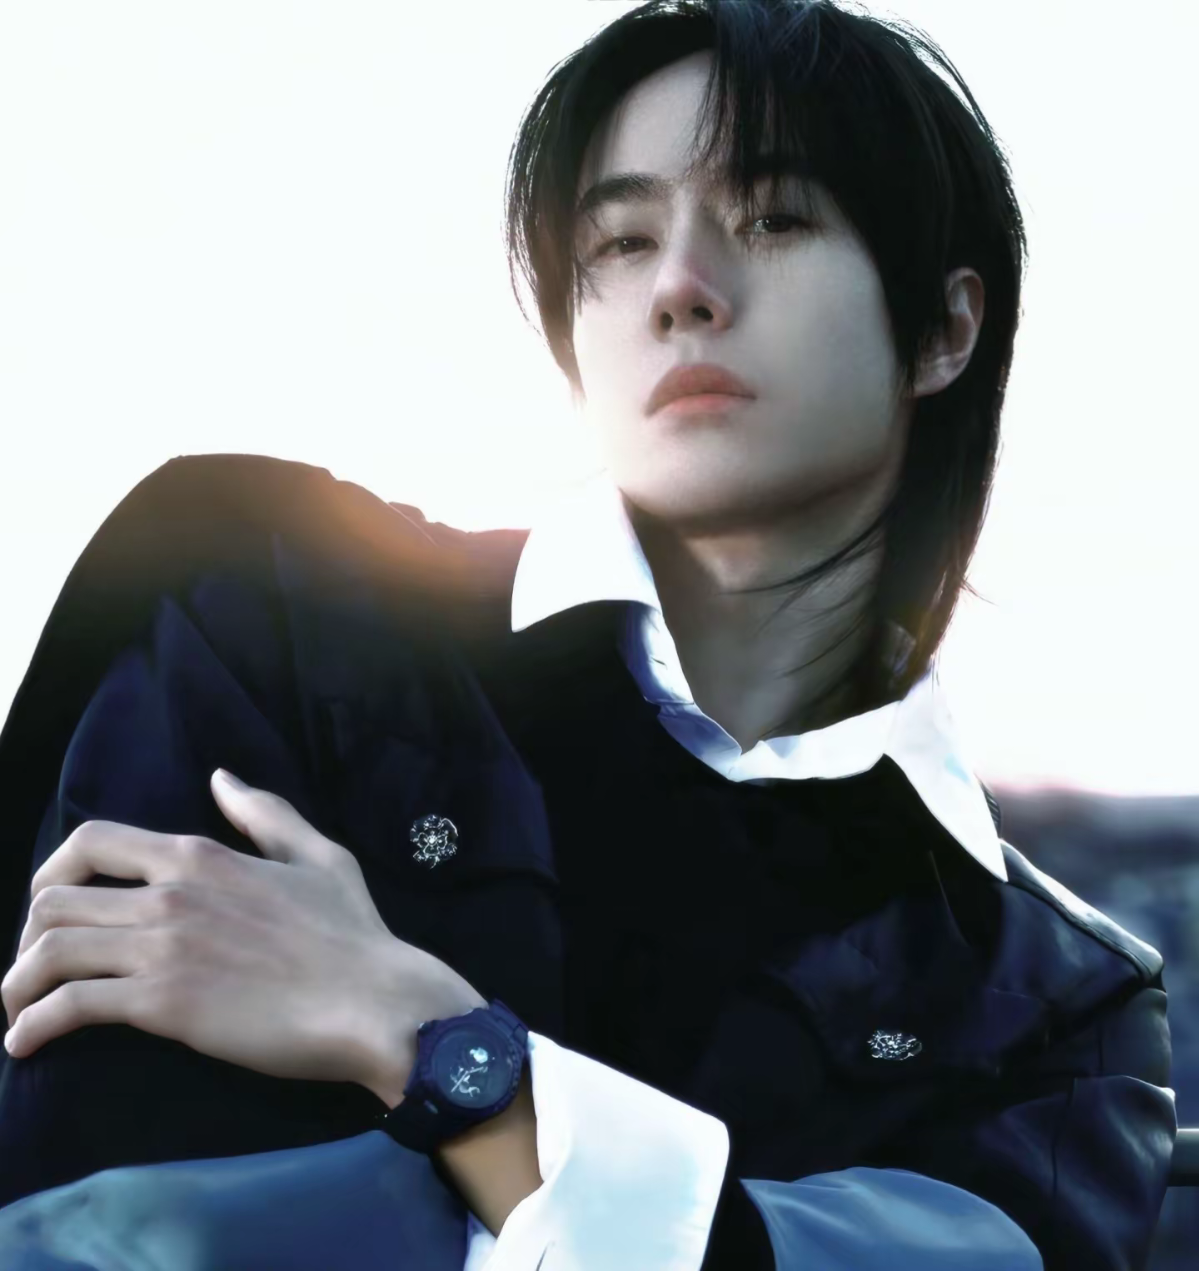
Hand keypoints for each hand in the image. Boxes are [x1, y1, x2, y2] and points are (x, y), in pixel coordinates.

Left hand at [1, 770, 481, 1097]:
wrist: (372, 1002)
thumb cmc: (353, 933)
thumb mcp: (319, 855)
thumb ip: (265, 813)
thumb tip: (222, 778)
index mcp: (199, 855)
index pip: (91, 842)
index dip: (52, 871)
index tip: (48, 905)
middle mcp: (170, 894)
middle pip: (53, 901)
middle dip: (27, 937)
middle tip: (35, 970)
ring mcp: (163, 949)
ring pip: (49, 952)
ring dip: (17, 985)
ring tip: (16, 1012)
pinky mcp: (163, 1005)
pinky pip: (70, 1007)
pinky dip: (33, 1026)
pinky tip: (26, 1044)